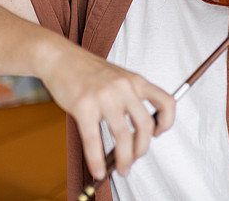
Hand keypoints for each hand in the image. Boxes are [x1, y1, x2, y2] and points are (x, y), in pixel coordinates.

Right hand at [38, 44, 174, 179]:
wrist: (61, 58)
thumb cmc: (88, 71)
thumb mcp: (119, 77)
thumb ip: (130, 98)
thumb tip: (136, 134)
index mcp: (136, 81)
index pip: (166, 101)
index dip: (167, 122)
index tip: (158, 133)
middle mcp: (124, 88)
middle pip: (145, 126)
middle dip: (142, 149)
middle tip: (134, 159)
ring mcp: (104, 97)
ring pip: (123, 136)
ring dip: (124, 159)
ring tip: (121, 169)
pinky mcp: (83, 106)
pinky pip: (93, 140)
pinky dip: (96, 161)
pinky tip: (98, 170)